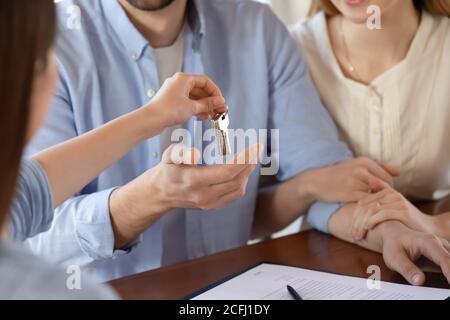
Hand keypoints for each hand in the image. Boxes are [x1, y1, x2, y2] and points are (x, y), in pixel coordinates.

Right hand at [109, 143, 260, 247]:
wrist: (161, 193)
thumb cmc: (167, 169)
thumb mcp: (169, 156)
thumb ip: (181, 152)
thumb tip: (195, 154)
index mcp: (194, 181)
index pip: (227, 172)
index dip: (245, 159)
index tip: (256, 147)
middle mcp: (203, 195)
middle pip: (236, 180)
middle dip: (250, 163)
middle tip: (257, 149)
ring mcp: (209, 203)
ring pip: (238, 189)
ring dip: (248, 172)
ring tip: (251, 158)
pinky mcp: (213, 206)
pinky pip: (234, 195)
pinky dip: (242, 181)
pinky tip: (243, 170)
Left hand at [149, 72, 227, 127]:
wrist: (150, 120)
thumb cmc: (167, 110)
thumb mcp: (192, 107)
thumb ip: (208, 104)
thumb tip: (220, 101)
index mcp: (183, 78)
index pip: (205, 81)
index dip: (215, 91)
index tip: (221, 101)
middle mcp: (179, 83)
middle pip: (200, 89)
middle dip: (211, 100)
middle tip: (220, 109)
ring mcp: (175, 92)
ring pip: (195, 97)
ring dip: (205, 105)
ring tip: (214, 114)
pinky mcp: (172, 102)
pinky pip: (189, 103)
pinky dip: (197, 108)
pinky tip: (204, 116)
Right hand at [302, 157, 399, 202]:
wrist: (317, 181)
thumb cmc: (340, 173)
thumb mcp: (358, 164)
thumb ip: (379, 166)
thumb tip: (399, 172)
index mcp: (365, 161)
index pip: (388, 177)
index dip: (390, 188)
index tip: (383, 194)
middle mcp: (361, 169)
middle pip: (385, 186)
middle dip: (385, 195)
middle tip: (380, 202)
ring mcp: (355, 182)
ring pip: (376, 194)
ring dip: (377, 202)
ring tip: (373, 205)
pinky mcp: (349, 193)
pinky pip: (367, 202)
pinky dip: (370, 206)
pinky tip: (366, 208)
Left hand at [350, 187, 436, 240]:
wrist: (428, 227)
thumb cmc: (406, 220)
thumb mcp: (390, 209)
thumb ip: (376, 204)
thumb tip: (358, 204)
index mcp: (385, 191)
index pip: (362, 201)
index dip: (353, 215)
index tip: (350, 228)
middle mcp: (391, 193)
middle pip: (364, 206)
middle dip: (355, 222)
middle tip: (352, 235)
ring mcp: (397, 201)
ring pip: (370, 211)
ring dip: (360, 225)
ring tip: (357, 236)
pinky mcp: (403, 211)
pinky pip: (381, 214)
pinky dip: (370, 222)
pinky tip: (366, 229)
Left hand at [379, 221, 449, 285]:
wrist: (393, 235)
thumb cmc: (393, 245)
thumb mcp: (394, 258)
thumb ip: (407, 269)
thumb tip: (419, 281)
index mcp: (428, 242)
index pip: (444, 259)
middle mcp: (439, 244)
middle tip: (448, 291)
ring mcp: (443, 249)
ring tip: (446, 288)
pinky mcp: (443, 255)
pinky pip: (449, 264)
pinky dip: (448, 273)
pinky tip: (446, 282)